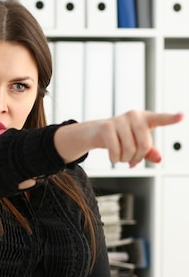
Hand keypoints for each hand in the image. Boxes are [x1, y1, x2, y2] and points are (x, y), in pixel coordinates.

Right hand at [54, 110, 183, 165]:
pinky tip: (113, 156)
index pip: (161, 119)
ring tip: (121, 156)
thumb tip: (159, 159)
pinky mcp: (106, 127)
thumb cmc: (121, 138)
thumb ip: (150, 152)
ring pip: (129, 151)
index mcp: (146, 119)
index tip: (182, 116)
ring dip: (125, 160)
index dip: (172, 118)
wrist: (97, 132)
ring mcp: (120, 120)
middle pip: (144, 145)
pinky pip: (115, 151)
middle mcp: (134, 116)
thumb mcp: (137, 145)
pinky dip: (114, 159)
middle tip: (131, 159)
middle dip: (137, 158)